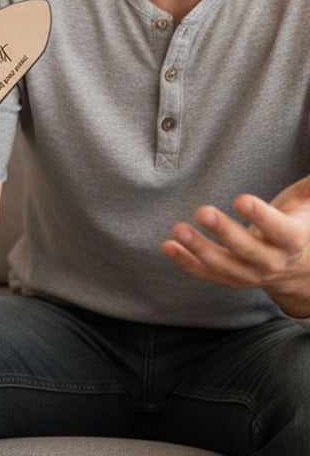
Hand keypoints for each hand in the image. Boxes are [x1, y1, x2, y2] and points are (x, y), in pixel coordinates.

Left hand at [163, 175, 309, 316]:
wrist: (300, 271)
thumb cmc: (298, 225)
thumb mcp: (306, 206)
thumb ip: (309, 188)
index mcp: (293, 241)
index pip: (279, 231)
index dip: (261, 216)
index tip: (241, 199)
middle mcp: (272, 262)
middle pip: (248, 251)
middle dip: (225, 233)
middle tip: (202, 211)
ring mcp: (249, 274)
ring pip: (223, 265)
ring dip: (199, 249)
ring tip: (178, 230)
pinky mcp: (229, 278)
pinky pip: (206, 273)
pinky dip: (186, 262)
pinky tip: (168, 246)